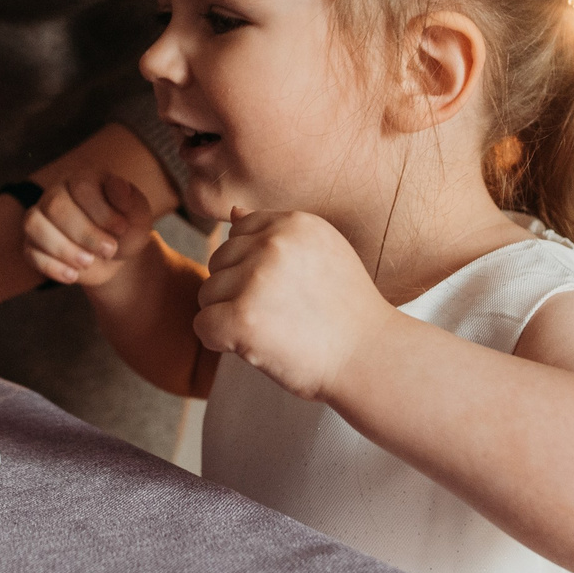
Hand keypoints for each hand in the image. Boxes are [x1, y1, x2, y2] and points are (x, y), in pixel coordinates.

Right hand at [22, 172, 148, 286]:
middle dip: (84, 233)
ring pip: (35, 225)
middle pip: (56, 206)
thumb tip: (117, 184)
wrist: (114, 256)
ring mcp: (41, 218)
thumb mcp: (138, 215)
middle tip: (109, 251)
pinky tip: (73, 275)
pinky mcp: (33, 244)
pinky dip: (51, 266)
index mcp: (83, 180)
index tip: (122, 229)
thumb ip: (129, 201)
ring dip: (63, 249)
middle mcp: (56, 194)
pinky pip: (30, 252)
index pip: (81, 187)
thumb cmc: (126, 230)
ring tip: (88, 263)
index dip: (101, 211)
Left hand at [193, 209, 395, 402]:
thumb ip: (279, 233)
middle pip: (219, 261)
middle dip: (237, 290)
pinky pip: (203, 325)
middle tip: (278, 315)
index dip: (253, 266)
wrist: (370, 359)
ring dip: (229, 316)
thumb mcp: (324, 253)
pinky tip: (255, 347)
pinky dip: (221, 342)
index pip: (239, 232)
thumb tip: (234, 213)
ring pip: (207, 292)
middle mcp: (273, 244)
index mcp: (294, 223)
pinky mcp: (241, 318)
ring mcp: (256, 280)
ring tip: (271, 331)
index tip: (283, 290)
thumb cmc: (347, 313)